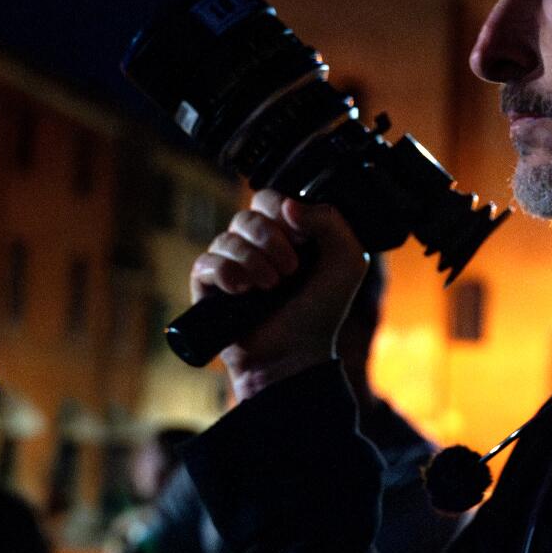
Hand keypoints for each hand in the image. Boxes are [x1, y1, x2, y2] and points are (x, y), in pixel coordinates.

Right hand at [190, 188, 367, 401]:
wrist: (296, 354)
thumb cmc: (322, 310)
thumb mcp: (346, 260)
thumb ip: (330, 221)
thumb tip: (288, 205)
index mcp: (285, 233)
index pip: (269, 199)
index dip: (282, 211)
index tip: (302, 240)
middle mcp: (254, 245)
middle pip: (247, 215)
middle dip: (271, 238)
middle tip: (290, 269)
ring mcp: (230, 265)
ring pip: (227, 238)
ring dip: (254, 260)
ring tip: (271, 287)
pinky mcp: (208, 287)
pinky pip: (206, 262)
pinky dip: (226, 273)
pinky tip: (243, 291)